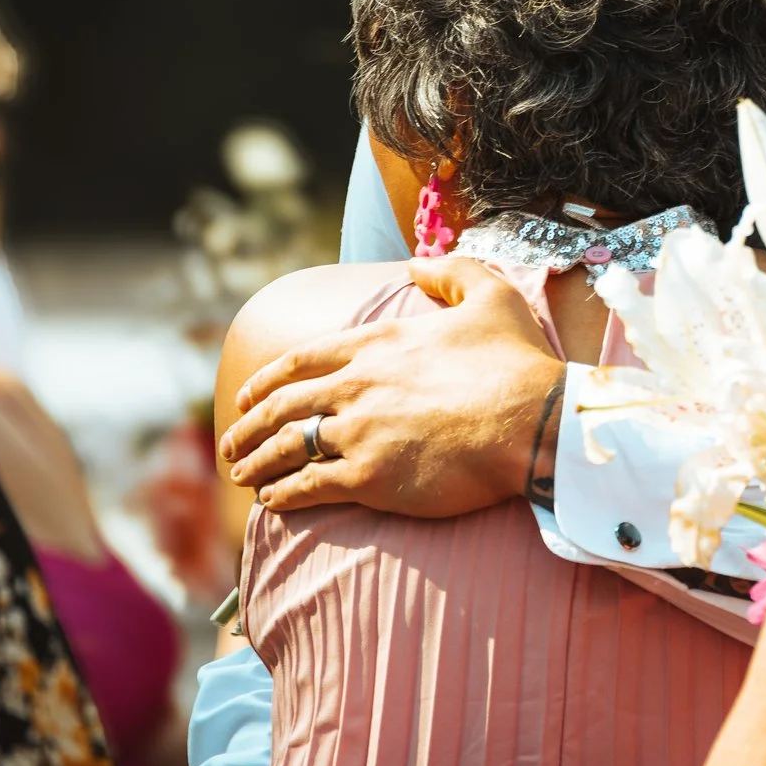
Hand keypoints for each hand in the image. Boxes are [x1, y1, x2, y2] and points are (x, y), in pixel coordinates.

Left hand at [217, 256, 566, 516]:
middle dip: (248, 425)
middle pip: (283, 406)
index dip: (268, 380)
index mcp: (378, 343)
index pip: (303, 360)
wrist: (534, 421)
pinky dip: (284, 495)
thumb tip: (418, 264)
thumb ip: (452, 271)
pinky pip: (309, 487)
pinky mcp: (369, 477)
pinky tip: (273, 502)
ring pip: (288, 447)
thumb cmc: (517, 362)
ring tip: (242, 476)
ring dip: (258, 462)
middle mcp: (358, 384)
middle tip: (230, 444)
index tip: (247, 395)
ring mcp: (359, 431)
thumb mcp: (490, 295)